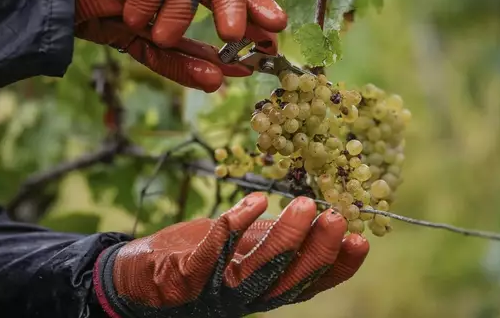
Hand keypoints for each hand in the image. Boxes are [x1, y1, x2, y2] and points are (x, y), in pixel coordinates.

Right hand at [74, 0, 286, 91]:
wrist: (58, 1)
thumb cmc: (110, 16)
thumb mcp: (153, 47)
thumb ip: (184, 61)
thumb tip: (221, 80)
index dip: (256, 7)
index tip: (275, 34)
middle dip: (232, 1)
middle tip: (235, 35)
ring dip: (179, 6)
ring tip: (162, 35)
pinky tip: (134, 15)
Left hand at [93, 193, 369, 317]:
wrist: (139, 278)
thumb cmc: (198, 259)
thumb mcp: (244, 250)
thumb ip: (274, 240)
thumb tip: (317, 214)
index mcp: (263, 290)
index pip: (308, 284)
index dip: (337, 267)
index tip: (360, 238)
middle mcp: (243, 298)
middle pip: (287, 280)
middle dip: (315, 249)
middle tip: (335, 216)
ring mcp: (213, 292)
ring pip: (256, 271)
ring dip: (283, 237)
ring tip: (305, 204)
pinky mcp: (183, 279)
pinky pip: (210, 254)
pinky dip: (233, 228)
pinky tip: (255, 201)